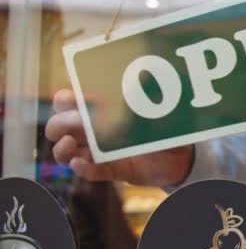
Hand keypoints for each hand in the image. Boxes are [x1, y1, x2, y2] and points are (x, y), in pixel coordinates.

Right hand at [45, 89, 193, 185]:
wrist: (182, 152)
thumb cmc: (165, 122)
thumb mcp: (154, 103)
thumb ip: (144, 92)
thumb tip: (138, 77)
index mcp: (99, 109)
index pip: (67, 102)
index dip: (64, 100)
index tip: (72, 98)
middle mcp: (94, 130)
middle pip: (59, 126)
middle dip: (60, 124)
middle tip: (76, 123)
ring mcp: (101, 152)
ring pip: (66, 153)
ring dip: (62, 149)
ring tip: (70, 145)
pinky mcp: (112, 170)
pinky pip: (90, 171)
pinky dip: (82, 168)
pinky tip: (81, 163)